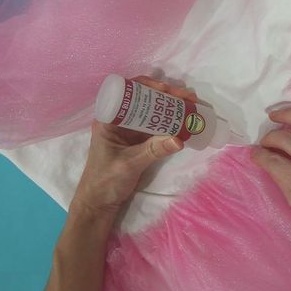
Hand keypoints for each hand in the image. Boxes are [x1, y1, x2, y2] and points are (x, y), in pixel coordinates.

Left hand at [70, 76, 197, 219]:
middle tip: (189, 97)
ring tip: (192, 106)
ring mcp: (129, 130)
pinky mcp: (138, 141)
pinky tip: (184, 122)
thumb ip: (153, 151)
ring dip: (171, 108)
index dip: (148, 86)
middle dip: (167, 96)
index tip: (168, 89)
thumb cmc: (105, 181)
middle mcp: (118, 120)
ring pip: (152, 112)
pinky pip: (155, 127)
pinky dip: (170, 124)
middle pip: (144, 100)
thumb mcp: (129, 164)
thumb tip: (179, 139)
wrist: (99, 203)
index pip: (128, 93)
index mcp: (108, 119)